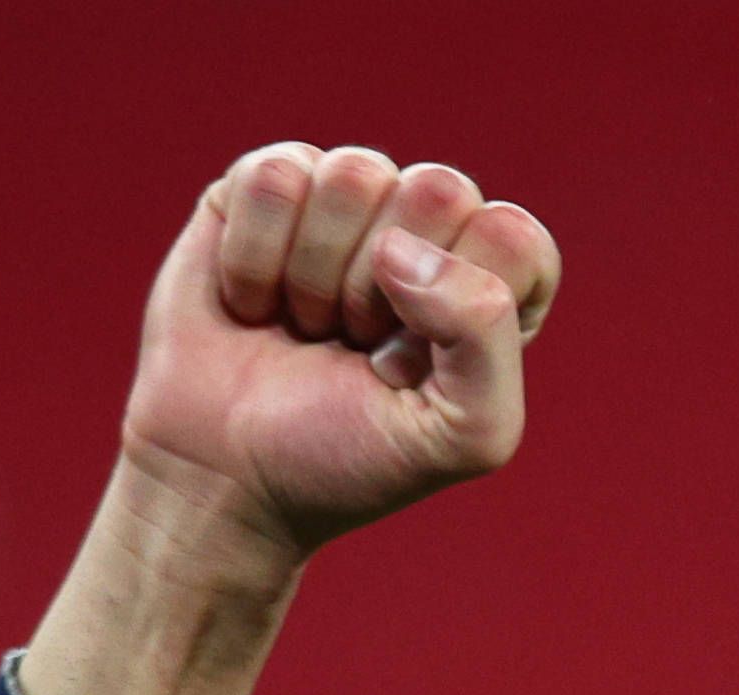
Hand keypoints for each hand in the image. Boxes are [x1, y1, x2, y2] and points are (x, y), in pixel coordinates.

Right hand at [119, 143, 564, 568]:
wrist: (223, 478)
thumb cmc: (347, 460)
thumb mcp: (463, 436)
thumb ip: (487, 339)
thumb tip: (401, 248)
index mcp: (494, 287)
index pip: (515, 238)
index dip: (459, 305)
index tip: (413, 368)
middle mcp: (428, 231)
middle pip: (438, 188)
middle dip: (381, 289)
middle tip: (354, 345)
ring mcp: (347, 202)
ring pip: (353, 173)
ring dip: (314, 276)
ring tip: (303, 327)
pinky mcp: (269, 188)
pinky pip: (275, 176)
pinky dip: (253, 258)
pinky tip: (252, 302)